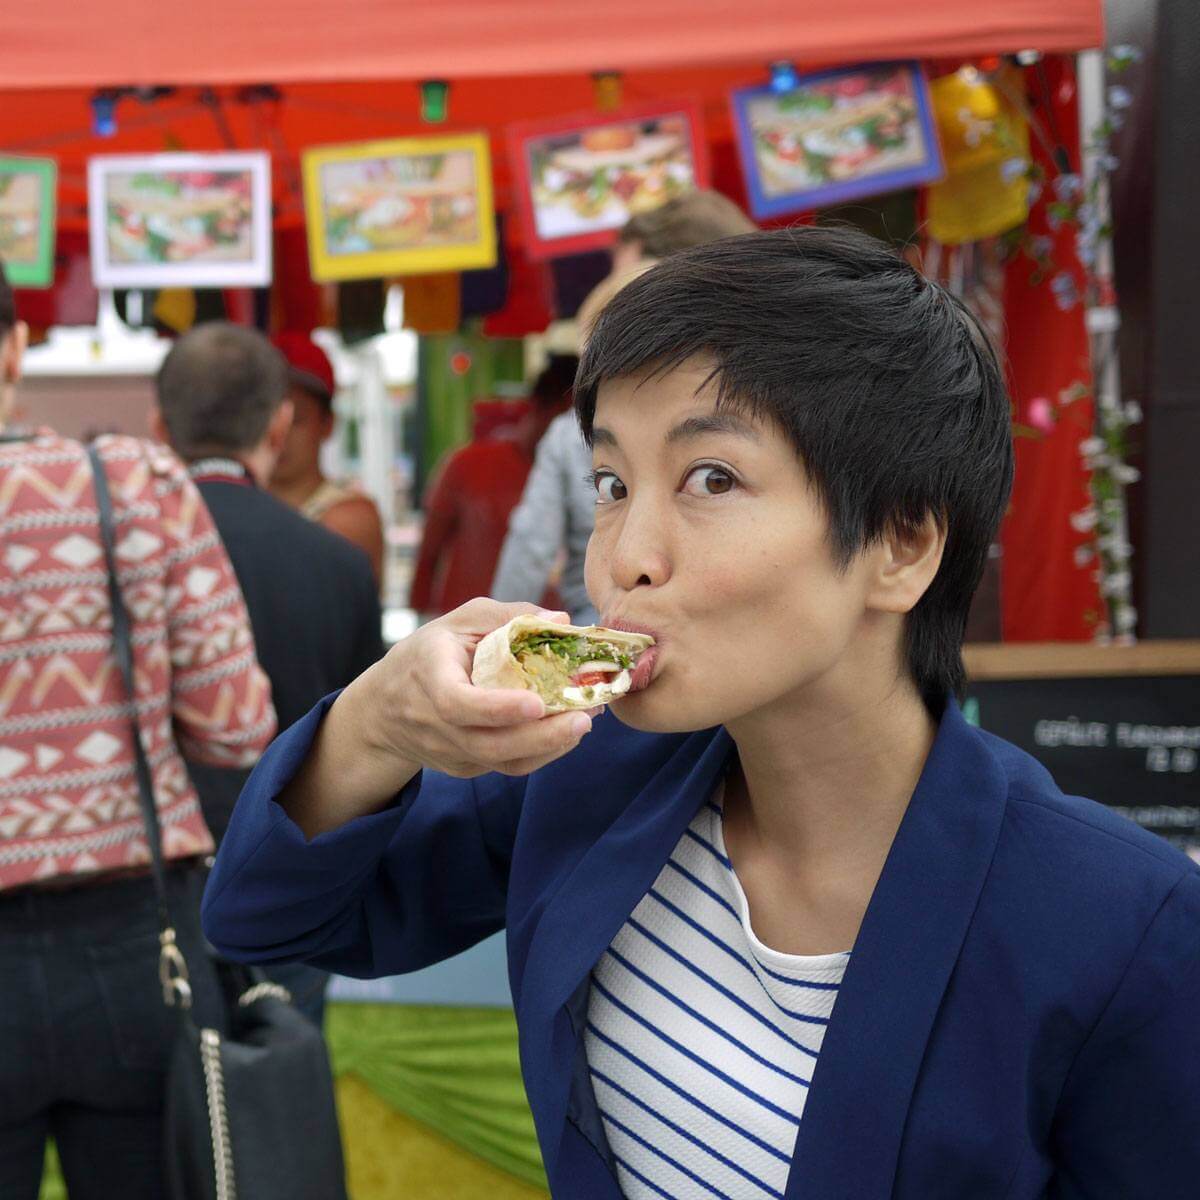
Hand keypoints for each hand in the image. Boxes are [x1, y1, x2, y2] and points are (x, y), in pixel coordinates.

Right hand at [351, 597, 599, 780]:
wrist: (385, 708)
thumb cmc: (430, 654)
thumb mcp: (458, 623)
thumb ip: (507, 617)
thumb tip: (561, 619)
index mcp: (428, 681)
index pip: (458, 705)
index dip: (498, 708)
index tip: (537, 702)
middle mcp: (436, 725)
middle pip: (488, 745)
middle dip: (540, 737)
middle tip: (583, 718)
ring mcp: (451, 753)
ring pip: (503, 762)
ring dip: (550, 746)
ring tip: (585, 721)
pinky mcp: (466, 768)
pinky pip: (508, 766)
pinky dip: (542, 752)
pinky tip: (567, 731)